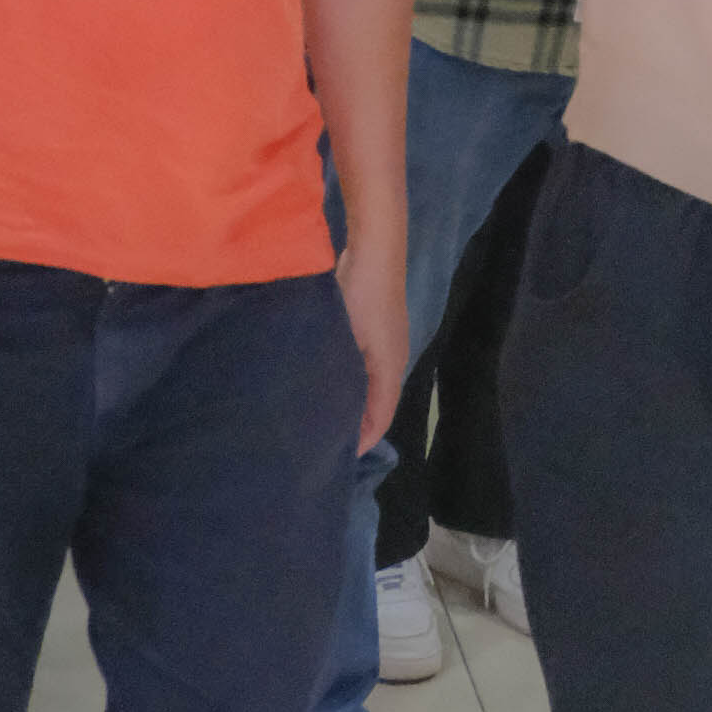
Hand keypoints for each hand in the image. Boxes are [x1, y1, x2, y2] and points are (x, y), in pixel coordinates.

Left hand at [337, 230, 410, 451]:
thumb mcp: (349, 339)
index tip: (334, 463)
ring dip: (350, 405)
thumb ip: (342, 377)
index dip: (362, 442)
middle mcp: (392, 360)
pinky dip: (347, 384)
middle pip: (377, 405)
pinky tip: (324, 383)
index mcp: (391, 368)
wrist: (375, 247)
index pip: (381, 419)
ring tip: (319, 421)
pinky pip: (361, 369)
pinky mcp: (372, 330)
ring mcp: (383, 344)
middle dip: (355, 428)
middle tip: (320, 447)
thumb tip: (327, 412)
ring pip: (368, 387)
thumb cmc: (363, 295)